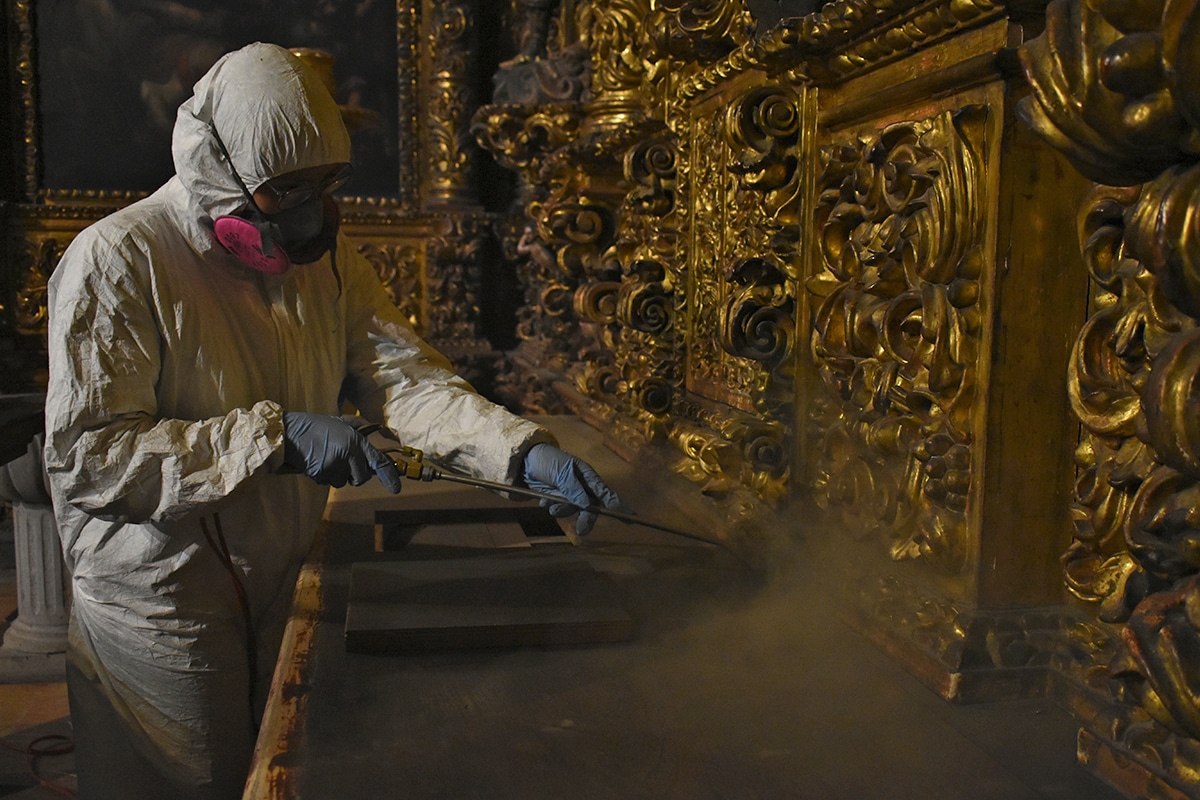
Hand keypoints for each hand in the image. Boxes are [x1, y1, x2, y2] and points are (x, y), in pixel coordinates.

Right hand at [281, 412, 402, 492]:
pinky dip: (323, 475)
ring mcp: (335, 465)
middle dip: (354, 475)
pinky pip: (327, 482)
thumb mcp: (340, 422)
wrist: (290, 432)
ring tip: (324, 457)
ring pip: (343, 482)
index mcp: (356, 441)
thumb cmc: (315, 426)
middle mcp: (349, 453)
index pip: (378, 461)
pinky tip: (315, 462)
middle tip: (341, 462)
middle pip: (361, 478)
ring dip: (336, 474)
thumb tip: (373, 429)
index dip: (389, 476)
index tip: (396, 488)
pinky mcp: (321, 474)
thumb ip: (358, 429)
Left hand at [522, 443, 620, 534]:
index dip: (619, 505)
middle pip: (591, 507)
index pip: (606, 493)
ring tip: (549, 505)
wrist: (524, 461)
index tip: (631, 518)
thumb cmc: (547, 460)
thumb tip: (585, 504)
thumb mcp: (560, 471)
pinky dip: (551, 506)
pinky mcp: (558, 499)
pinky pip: (559, 509)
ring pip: (573, 509)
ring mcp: (570, 493)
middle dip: (587, 518)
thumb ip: (572, 487)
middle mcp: (582, 486)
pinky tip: (543, 500)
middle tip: (581, 530)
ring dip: (562, 510)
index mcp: (587, 475)